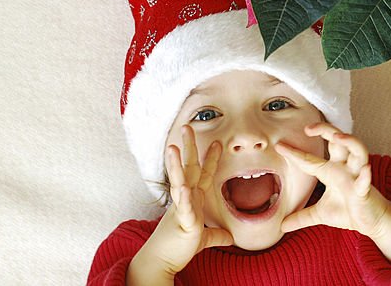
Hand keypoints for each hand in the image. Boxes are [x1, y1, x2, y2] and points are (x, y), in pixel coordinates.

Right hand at [130, 126, 232, 280]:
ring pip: (179, 182)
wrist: (160, 262)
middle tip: (188, 127)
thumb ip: (216, 235)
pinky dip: (183, 197)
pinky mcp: (181, 223)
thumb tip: (230, 237)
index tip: (217, 143)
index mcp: (192, 200)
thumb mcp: (203, 238)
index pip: (203, 174)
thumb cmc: (178, 248)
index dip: (211, 158)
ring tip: (173, 147)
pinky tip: (183, 187)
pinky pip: (183, 208)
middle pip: (188, 169)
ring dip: (176, 164)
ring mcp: (181, 209)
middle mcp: (185, 200)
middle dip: (189, 148)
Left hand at [275, 123, 390, 266]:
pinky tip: (365, 169)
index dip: (295, 152)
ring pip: (358, 151)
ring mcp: (356, 177)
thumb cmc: (348, 212)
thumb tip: (282, 226)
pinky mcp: (366, 191)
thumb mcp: (319, 215)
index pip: (310, 159)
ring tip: (338, 136)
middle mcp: (344, 169)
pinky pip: (366, 180)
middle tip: (308, 128)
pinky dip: (365, 175)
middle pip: (338, 142)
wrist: (371, 223)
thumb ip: (301, 217)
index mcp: (331, 172)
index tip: (279, 146)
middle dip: (326, 130)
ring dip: (349, 141)